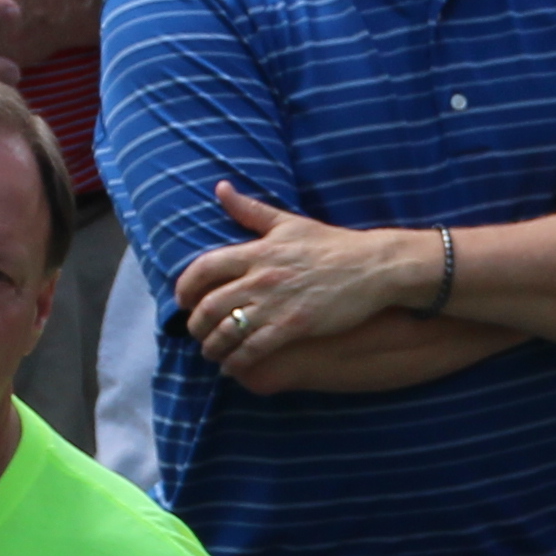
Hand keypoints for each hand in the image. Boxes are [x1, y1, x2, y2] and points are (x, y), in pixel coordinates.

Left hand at [174, 185, 420, 374]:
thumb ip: (250, 210)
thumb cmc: (332, 245)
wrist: (372, 267)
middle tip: (195, 333)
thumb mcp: (288, 222)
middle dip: (195, 325)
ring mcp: (276, 303)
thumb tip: (221, 188)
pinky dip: (237, 362)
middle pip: (209, 305)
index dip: (186, 287)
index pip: (204, 268)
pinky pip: (253, 349)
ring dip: (212, 347)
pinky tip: (232, 367)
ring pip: (227, 331)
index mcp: (257, 251)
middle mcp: (261, 277)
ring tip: (211, 353)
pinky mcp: (293, 326)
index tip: (183, 300)